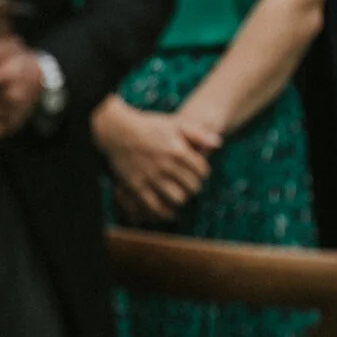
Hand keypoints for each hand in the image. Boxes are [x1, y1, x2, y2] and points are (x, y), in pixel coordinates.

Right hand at [93, 97, 221, 221]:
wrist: (117, 130)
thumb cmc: (149, 126)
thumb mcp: (176, 123)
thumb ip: (199, 133)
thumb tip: (218, 143)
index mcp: (179, 151)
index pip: (203, 171)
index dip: (202, 174)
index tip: (197, 173)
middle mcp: (167, 165)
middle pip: (192, 187)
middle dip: (193, 187)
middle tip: (189, 185)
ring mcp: (152, 177)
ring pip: (177, 199)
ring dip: (181, 199)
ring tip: (179, 196)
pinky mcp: (137, 187)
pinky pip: (155, 207)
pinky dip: (164, 212)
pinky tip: (167, 211)